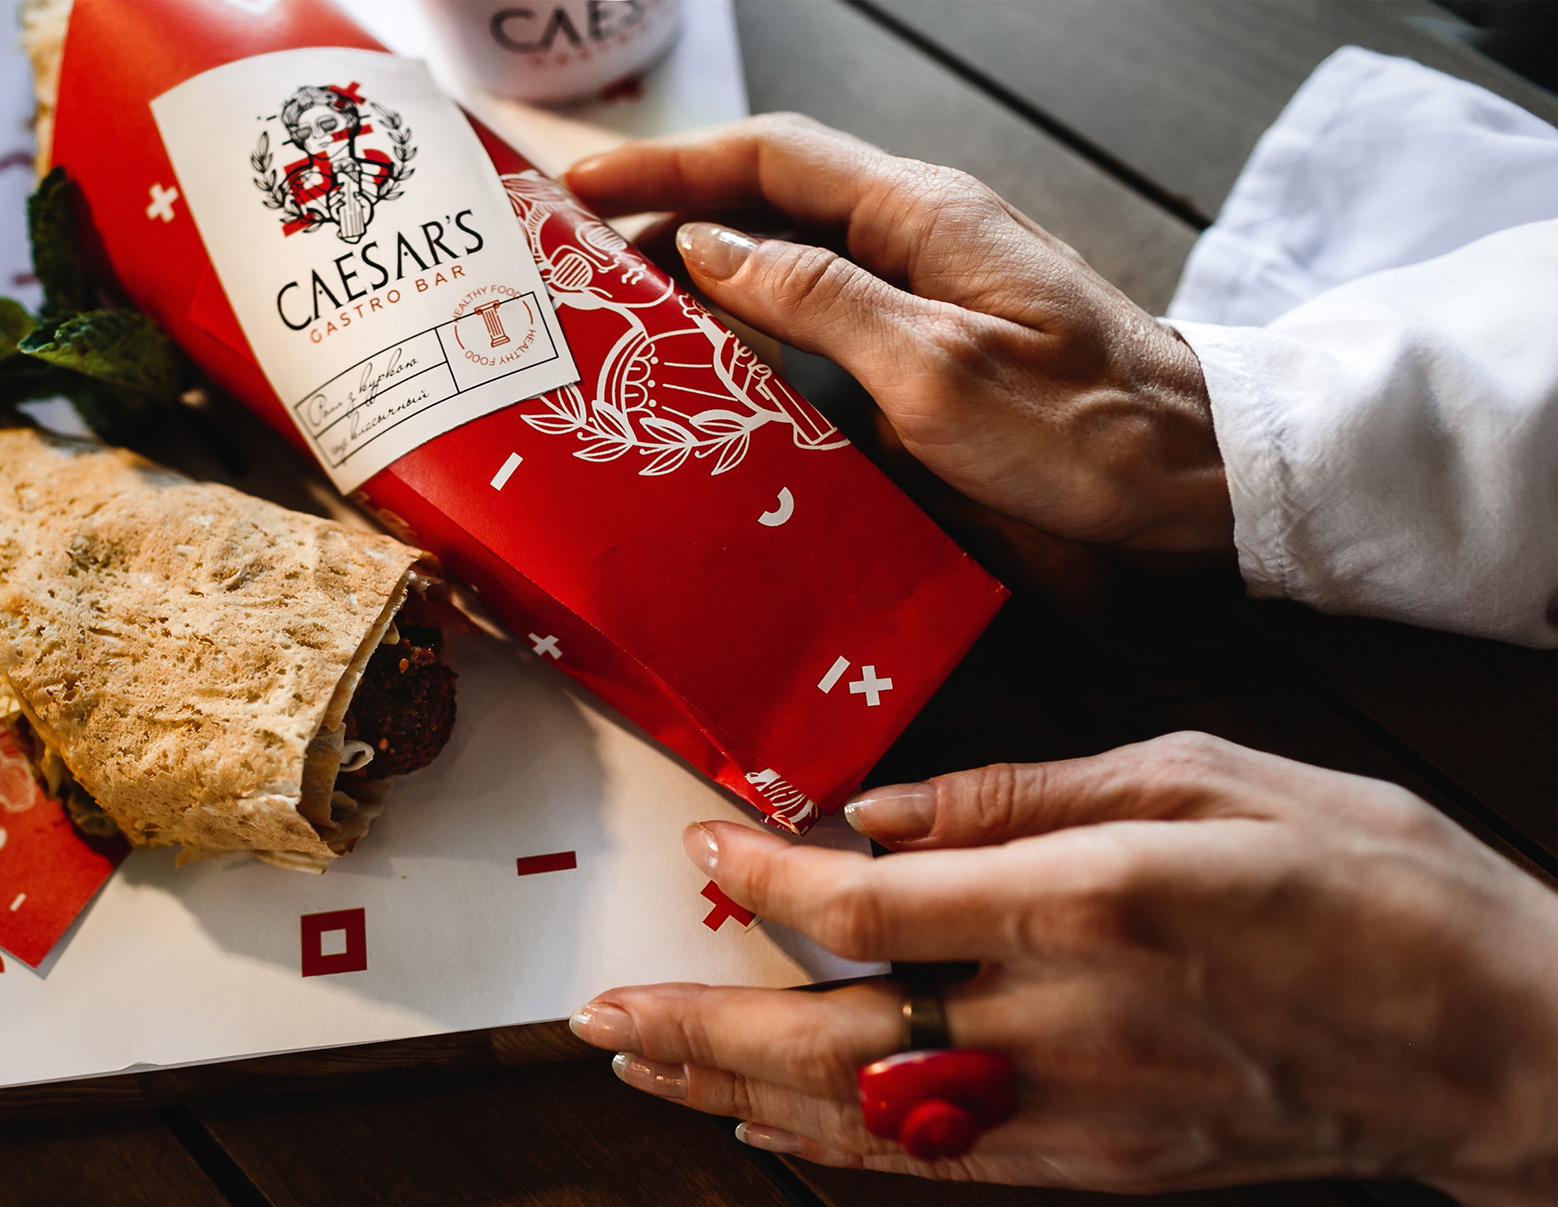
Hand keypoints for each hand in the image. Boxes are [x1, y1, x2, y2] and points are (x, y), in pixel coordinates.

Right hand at [565, 115, 1229, 554]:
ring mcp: (931, 288)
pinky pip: (828, 315)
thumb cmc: (1081, 428)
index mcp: (920, 215)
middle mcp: (920, 234)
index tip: (579, 188)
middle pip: (772, 202)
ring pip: (794, 260)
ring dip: (709, 277)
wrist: (1194, 478)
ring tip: (626, 314)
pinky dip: (761, 328)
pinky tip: (721, 367)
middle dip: (671, 217)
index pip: (770, 159)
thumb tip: (709, 246)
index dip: (668, 165)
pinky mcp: (938, 342)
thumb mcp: (935, 369)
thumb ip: (818, 299)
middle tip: (582, 264)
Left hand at [568, 733, 1557, 1206]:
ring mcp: (1084, 1112)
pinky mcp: (1107, 1165)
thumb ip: (1023, 790)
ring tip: (645, 1064)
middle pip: (833, 1038)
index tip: (703, 844)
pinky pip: (939, 1163)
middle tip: (598, 1009)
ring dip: (738, 1090)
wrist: (1503, 1045)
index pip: (870, 909)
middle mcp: (1069, 1021)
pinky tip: (771, 1122)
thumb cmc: (1372, 881)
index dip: (761, 881)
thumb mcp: (1208, 772)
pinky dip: (837, 1143)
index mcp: (1091, 900)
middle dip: (699, 1023)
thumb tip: (879, 811)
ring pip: (865, 1118)